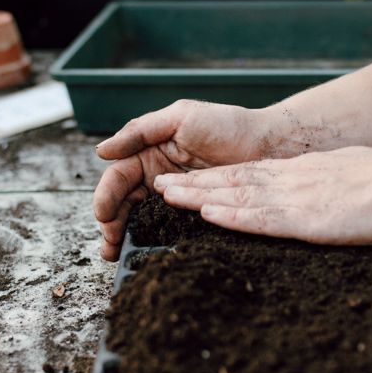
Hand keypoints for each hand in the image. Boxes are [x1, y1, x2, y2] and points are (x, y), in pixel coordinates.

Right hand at [93, 100, 269, 259]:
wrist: (270, 144)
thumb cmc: (228, 124)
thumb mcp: (180, 117)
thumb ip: (140, 131)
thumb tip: (101, 151)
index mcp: (150, 153)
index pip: (119, 177)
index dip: (107, 196)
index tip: (102, 214)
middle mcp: (159, 177)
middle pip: (125, 203)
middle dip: (111, 224)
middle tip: (108, 245)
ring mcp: (178, 198)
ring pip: (142, 219)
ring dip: (126, 236)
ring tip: (115, 255)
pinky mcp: (196, 214)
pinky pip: (170, 228)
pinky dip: (154, 241)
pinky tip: (145, 252)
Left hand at [154, 146, 371, 245]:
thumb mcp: (355, 177)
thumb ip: (332, 186)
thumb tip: (329, 195)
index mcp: (306, 173)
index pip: (252, 175)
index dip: (217, 177)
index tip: (191, 180)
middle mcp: (294, 181)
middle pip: (234, 180)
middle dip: (195, 183)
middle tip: (161, 185)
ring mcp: (298, 199)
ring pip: (238, 195)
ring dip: (199, 196)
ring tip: (167, 195)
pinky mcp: (307, 219)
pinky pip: (261, 218)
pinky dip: (231, 215)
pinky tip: (207, 214)